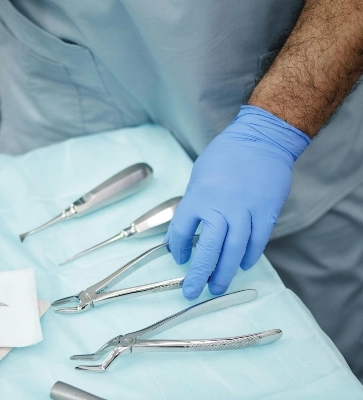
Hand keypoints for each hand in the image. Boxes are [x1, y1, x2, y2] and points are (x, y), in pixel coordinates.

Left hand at [165, 105, 309, 298]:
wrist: (261, 139)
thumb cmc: (224, 157)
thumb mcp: (197, 178)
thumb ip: (189, 207)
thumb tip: (177, 236)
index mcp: (198, 197)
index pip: (182, 232)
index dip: (178, 249)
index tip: (179, 259)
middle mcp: (220, 208)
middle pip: (208, 250)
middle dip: (199, 275)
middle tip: (192, 292)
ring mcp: (246, 212)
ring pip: (234, 251)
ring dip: (225, 273)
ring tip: (217, 288)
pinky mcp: (266, 213)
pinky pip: (257, 242)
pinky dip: (249, 257)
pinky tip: (241, 266)